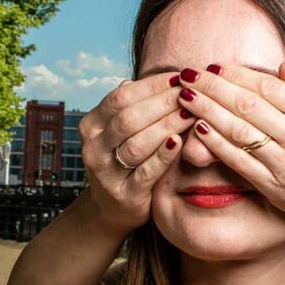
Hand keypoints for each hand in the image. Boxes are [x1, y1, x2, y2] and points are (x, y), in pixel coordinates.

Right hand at [78, 73, 191, 232]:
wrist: (115, 206)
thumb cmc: (128, 159)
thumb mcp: (125, 131)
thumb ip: (136, 106)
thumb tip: (154, 77)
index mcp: (93, 124)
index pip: (121, 97)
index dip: (152, 85)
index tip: (180, 77)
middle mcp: (94, 147)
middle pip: (128, 117)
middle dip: (163, 102)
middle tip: (191, 93)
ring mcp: (106, 172)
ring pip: (136, 143)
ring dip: (167, 125)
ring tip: (191, 113)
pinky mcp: (124, 194)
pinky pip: (146, 171)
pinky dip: (163, 155)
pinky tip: (179, 142)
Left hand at [175, 63, 284, 230]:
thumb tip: (281, 66)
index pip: (269, 88)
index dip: (237, 75)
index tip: (215, 66)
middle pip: (248, 107)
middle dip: (214, 88)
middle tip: (188, 74)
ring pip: (239, 132)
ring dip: (207, 111)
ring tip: (186, 97)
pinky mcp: (275, 187)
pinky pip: (238, 161)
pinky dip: (216, 143)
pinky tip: (198, 127)